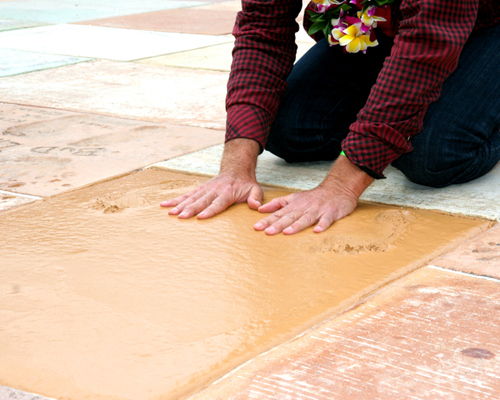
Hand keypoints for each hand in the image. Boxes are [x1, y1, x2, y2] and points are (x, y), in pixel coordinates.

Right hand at [161, 174, 262, 218]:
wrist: (236, 169)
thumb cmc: (246, 184)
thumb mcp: (255, 189)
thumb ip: (255, 198)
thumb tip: (255, 206)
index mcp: (227, 192)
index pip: (217, 203)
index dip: (210, 210)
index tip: (201, 217)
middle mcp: (213, 190)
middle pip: (200, 201)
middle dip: (190, 209)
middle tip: (180, 217)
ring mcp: (205, 189)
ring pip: (190, 198)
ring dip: (179, 205)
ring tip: (169, 213)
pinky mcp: (199, 190)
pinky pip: (186, 195)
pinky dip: (175, 200)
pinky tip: (164, 205)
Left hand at [253, 154, 372, 234]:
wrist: (337, 188)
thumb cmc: (313, 197)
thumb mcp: (293, 198)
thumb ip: (277, 204)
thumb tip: (260, 209)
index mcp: (294, 205)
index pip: (278, 213)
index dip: (267, 220)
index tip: (257, 227)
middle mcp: (304, 208)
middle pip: (289, 217)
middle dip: (278, 225)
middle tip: (267, 232)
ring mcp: (317, 211)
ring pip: (305, 219)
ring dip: (296, 226)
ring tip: (287, 232)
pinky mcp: (330, 213)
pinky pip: (326, 220)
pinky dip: (322, 225)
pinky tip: (317, 231)